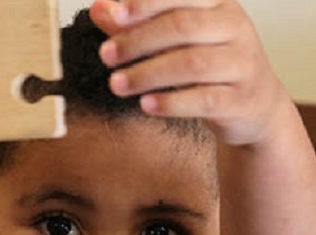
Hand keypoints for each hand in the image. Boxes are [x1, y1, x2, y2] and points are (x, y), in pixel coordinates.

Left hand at [90, 0, 288, 144]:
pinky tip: (146, 105)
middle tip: (106, 56)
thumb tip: (99, 8)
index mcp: (218, 5)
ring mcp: (242, 64)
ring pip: (192, 63)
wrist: (254, 106)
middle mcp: (235, 28)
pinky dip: (172, 102)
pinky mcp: (241, 100)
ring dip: (148, 73)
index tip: (114, 16)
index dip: (146, 4)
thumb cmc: (208, 65)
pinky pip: (205, 99)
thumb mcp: (176, 40)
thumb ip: (138, 24)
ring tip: (116, 84)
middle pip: (183, 26)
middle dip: (139, 40)